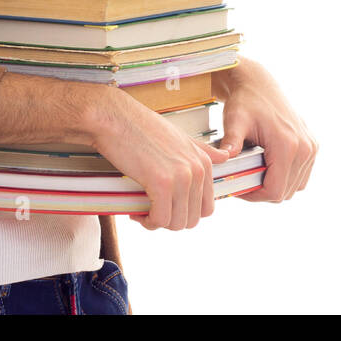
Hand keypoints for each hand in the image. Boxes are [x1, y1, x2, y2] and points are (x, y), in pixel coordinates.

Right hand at [87, 87, 234, 230]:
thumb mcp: (180, 136)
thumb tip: (226, 156)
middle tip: (150, 211)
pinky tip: (136, 212)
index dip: (184, 213)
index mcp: (204, 162)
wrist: (115, 117)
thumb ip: (203, 150)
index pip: (205, 207)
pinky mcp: (162, 183)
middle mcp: (197, 170)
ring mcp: (181, 177)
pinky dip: (147, 221)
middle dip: (170, 221)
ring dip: (158, 223)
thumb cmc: (141, 127)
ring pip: (177, 223)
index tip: (165, 206)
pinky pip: (160, 219)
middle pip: (192, 219)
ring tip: (142, 211)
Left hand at [216, 57, 317, 201]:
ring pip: (295, 186)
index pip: (275, 191)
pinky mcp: (312, 146)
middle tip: (244, 181)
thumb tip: (223, 159)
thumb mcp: (235, 121)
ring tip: (255, 173)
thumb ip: (231, 142)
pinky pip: (301, 175)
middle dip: (263, 191)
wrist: (259, 83)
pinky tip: (268, 166)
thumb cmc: (245, 101)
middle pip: (286, 192)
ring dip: (276, 185)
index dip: (255, 196)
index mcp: (287, 145)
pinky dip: (286, 177)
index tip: (239, 188)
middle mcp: (305, 148)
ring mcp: (311, 147)